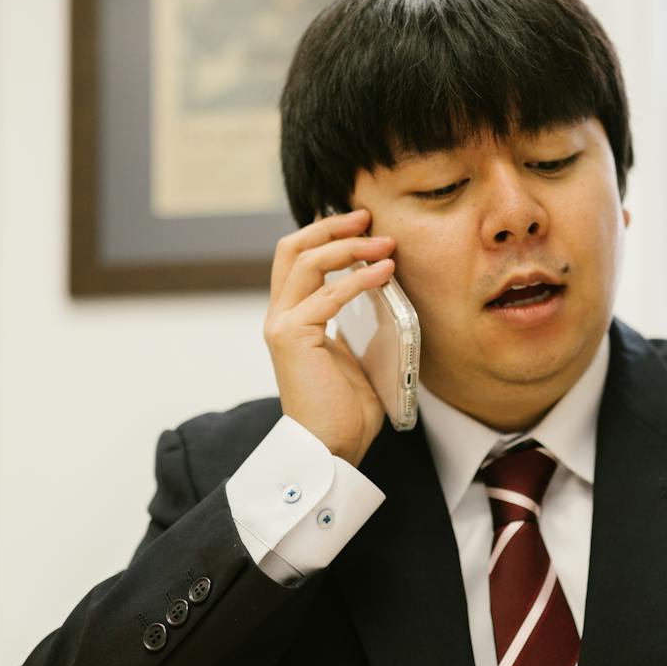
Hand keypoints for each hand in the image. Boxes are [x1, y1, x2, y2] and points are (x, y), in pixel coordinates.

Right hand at [263, 209, 397, 465]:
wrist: (332, 448)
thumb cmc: (346, 410)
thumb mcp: (354, 354)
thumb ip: (354, 323)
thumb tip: (381, 294)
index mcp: (292, 317)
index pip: (297, 258)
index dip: (325, 234)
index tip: (363, 224)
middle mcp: (280, 316)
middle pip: (292, 248)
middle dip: (331, 227)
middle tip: (368, 217)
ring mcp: (282, 325)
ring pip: (306, 262)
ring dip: (349, 247)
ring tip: (385, 243)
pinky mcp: (292, 337)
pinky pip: (328, 295)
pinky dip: (358, 279)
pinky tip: (384, 271)